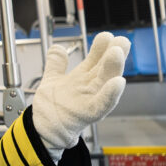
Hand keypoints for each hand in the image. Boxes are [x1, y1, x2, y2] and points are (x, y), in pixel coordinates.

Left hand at [32, 32, 130, 160]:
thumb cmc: (53, 108)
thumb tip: (57, 47)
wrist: (44, 130)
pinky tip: (117, 83)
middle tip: (121, 40)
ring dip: (113, 68)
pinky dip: (109, 94)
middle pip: (105, 69)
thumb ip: (56, 64)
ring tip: (117, 53)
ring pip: (105, 83)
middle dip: (114, 54)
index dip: (101, 47)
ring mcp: (89, 101)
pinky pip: (101, 105)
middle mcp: (89, 88)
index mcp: (82, 78)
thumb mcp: (52, 80)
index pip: (95, 60)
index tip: (107, 35)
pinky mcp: (86, 115)